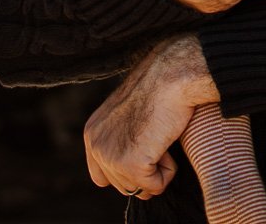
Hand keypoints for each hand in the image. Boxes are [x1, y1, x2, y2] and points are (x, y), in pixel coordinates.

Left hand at [84, 35, 216, 198]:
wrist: (172, 76)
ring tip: (161, 137)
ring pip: (139, 188)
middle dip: (146, 170)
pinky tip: (167, 143)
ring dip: (158, 170)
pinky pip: (156, 186)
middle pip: (124, 186)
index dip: (129, 171)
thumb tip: (130, 167)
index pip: (102, 178)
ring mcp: (111, 156)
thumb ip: (120, 138)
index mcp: (92, 133)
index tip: (146, 150)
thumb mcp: (128, 114)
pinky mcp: (130, 164)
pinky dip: (169, 171)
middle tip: (157, 137)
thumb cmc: (160, 90)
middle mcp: (96, 146)